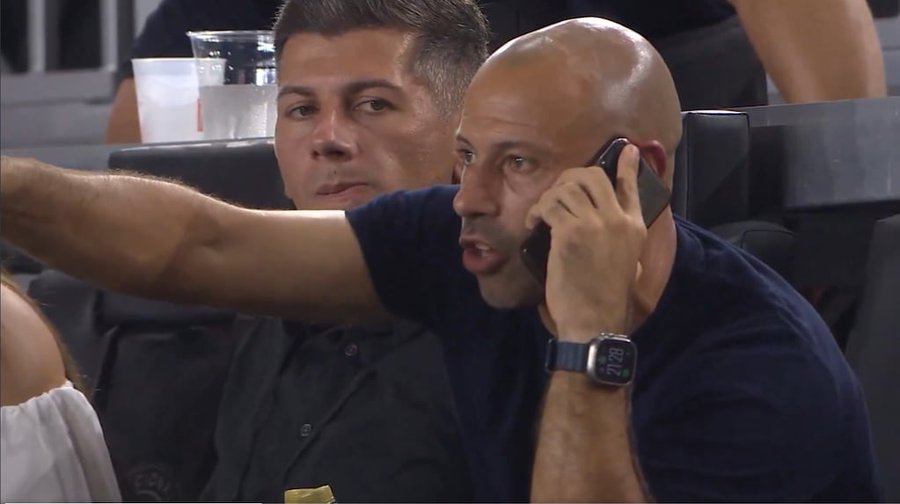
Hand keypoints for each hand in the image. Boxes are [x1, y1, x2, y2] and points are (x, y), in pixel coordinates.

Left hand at [526, 145, 646, 340]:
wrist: (594, 319)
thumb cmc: (606, 298)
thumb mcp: (628, 264)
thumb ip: (623, 240)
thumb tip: (613, 227)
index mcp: (634, 228)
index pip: (631, 186)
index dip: (626, 165)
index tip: (625, 149)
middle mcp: (617, 220)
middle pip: (593, 176)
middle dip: (570, 177)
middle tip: (556, 192)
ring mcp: (594, 224)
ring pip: (567, 187)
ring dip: (549, 196)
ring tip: (541, 214)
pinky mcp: (570, 233)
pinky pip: (549, 205)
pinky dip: (537, 211)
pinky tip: (533, 224)